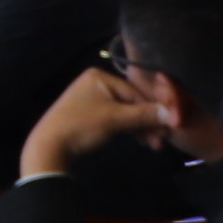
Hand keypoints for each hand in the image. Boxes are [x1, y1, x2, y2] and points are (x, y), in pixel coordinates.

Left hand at [19, 64, 158, 178]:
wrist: (49, 146)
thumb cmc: (82, 126)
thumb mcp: (115, 119)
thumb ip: (144, 115)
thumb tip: (173, 113)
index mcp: (100, 76)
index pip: (135, 92)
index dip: (153, 110)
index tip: (169, 126)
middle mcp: (96, 83)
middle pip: (131, 102)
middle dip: (147, 121)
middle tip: (161, 140)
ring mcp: (92, 99)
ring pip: (124, 112)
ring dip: (140, 128)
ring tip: (154, 145)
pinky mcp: (90, 115)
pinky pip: (115, 118)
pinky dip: (128, 129)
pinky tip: (141, 140)